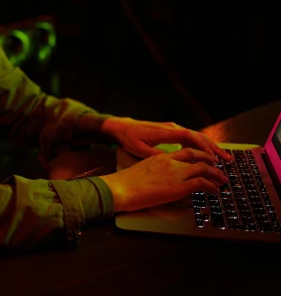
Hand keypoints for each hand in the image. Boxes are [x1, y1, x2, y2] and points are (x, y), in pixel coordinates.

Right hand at [100, 148, 227, 211]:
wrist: (119, 188)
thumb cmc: (124, 184)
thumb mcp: (142, 171)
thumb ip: (156, 172)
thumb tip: (164, 180)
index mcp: (160, 157)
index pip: (185, 151)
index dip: (198, 154)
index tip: (205, 160)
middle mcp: (170, 161)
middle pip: (197, 155)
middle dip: (211, 160)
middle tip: (219, 168)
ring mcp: (175, 173)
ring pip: (204, 168)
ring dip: (216, 174)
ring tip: (222, 180)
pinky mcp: (178, 186)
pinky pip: (202, 183)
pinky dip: (213, 186)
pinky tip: (216, 191)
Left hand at [102, 117, 231, 161]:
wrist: (122, 127)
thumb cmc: (130, 138)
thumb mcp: (140, 149)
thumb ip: (157, 155)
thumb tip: (174, 163)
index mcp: (167, 132)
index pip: (191, 137)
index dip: (204, 147)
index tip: (214, 158)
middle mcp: (173, 128)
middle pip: (199, 136)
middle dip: (214, 148)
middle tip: (228, 161)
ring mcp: (173, 129)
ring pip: (196, 137)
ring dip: (210, 147)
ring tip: (223, 159)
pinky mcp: (172, 132)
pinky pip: (190, 138)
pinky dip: (201, 146)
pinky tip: (208, 155)